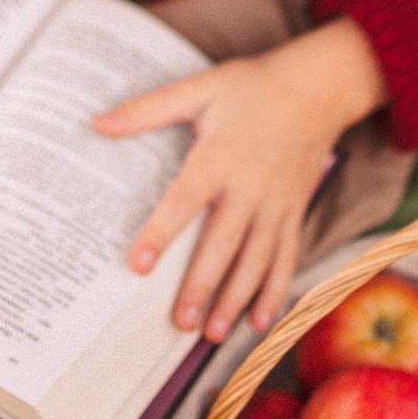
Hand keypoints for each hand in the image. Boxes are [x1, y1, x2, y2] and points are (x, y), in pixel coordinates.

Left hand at [91, 20, 387, 342]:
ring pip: (256, 260)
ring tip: (211, 333)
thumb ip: (149, 108)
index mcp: (220, 155)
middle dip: (201, 286)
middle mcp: (250, 186)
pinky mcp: (296, 211)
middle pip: (222, 244)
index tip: (138, 265)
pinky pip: (287, 257)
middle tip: (179, 323)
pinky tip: (260, 322)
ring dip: (235, 299)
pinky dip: (276, 291)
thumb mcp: (199, 87)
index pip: (184, 201)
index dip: (160, 233)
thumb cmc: (252, 86)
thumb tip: (99, 122)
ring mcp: (277, 203)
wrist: (318, 86)